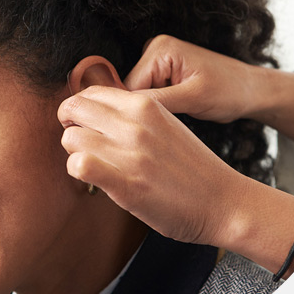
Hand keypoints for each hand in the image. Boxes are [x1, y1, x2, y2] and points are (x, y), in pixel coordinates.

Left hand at [57, 85, 293, 276]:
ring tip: (92, 162)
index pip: (91, 92)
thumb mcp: (166, 124)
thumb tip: (96, 112)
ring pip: (71, 137)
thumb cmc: (193, 166)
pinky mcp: (126, 184)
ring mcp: (130, 153)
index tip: (83, 122)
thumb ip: (134, 115)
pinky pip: (79, 164)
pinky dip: (78, 170)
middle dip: (69, 124)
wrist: (224, 201)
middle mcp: (135, 123)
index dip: (79, 107)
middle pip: (73, 109)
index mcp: (146, 105)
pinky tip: (93, 177)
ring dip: (74, 151)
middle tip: (80, 141)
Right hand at [124, 35, 258, 122]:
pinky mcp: (163, 73)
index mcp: (160, 49)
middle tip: (168, 121)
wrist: (250, 91)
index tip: (150, 126)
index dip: (136, 109)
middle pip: (130, 89)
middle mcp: (155, 50)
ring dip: (153, 108)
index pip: (128, 85)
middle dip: (145, 109)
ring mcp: (159, 61)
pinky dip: (158, 107)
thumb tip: (126, 109)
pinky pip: (148, 94)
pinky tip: (175, 110)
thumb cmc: (229, 91)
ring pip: (138, 95)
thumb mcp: (193, 98)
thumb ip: (157, 100)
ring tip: (176, 113)